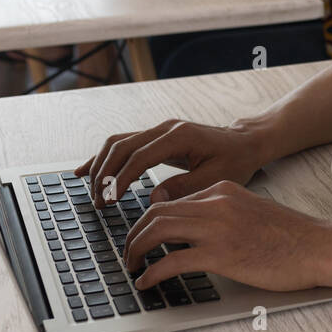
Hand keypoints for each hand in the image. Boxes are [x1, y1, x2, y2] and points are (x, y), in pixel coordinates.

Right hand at [77, 118, 268, 205]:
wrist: (245, 142)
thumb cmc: (235, 160)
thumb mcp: (216, 178)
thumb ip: (185, 187)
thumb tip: (154, 200)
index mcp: (179, 137)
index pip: (139, 157)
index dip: (121, 180)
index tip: (110, 201)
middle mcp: (166, 128)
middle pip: (122, 146)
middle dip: (106, 175)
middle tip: (99, 203)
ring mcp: (160, 130)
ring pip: (119, 142)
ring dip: (102, 166)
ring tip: (95, 193)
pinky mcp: (158, 136)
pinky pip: (124, 143)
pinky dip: (104, 157)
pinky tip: (86, 170)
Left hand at [123, 180, 331, 291]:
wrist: (319, 246)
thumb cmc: (290, 236)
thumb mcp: (249, 211)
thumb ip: (220, 214)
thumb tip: (191, 233)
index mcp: (222, 189)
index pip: (172, 200)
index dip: (149, 220)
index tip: (142, 236)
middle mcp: (215, 202)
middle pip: (156, 212)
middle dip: (135, 234)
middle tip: (129, 253)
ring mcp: (217, 227)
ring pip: (157, 230)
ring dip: (136, 249)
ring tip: (133, 266)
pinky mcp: (221, 254)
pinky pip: (171, 261)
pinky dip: (152, 273)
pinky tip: (148, 283)